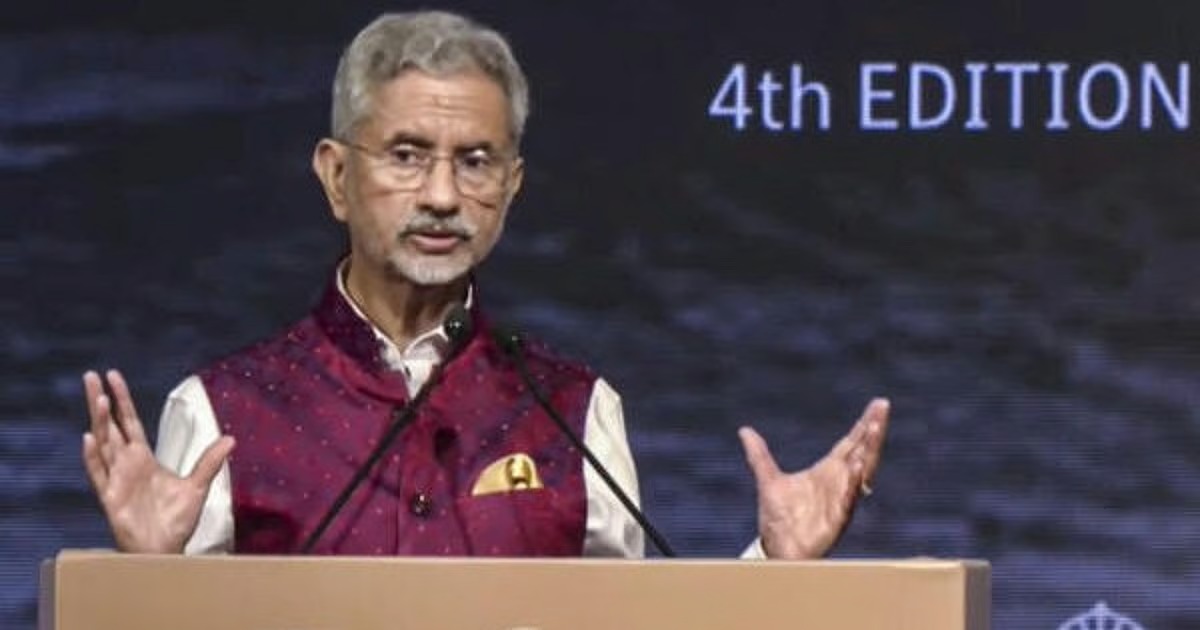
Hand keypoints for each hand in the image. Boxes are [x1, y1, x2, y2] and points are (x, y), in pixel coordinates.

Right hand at [81, 369, 233, 552]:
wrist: (166, 550)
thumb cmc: (176, 521)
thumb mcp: (197, 486)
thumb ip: (209, 462)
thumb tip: (231, 439)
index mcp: (143, 458)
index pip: (128, 421)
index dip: (121, 400)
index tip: (112, 376)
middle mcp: (126, 464)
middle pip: (110, 426)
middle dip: (101, 402)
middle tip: (92, 376)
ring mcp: (116, 479)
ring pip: (102, 444)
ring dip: (98, 421)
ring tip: (96, 399)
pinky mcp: (110, 497)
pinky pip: (99, 474)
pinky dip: (93, 456)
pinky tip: (90, 438)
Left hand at [739, 398, 888, 559]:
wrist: (777, 549)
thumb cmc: (780, 519)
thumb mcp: (768, 479)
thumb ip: (758, 455)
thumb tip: (744, 431)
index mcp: (827, 471)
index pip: (851, 442)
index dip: (864, 424)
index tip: (877, 404)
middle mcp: (838, 482)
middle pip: (862, 450)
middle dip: (873, 429)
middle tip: (882, 406)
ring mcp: (840, 499)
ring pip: (861, 470)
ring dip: (869, 449)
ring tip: (875, 427)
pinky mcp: (837, 518)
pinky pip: (849, 498)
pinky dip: (853, 482)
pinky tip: (858, 465)